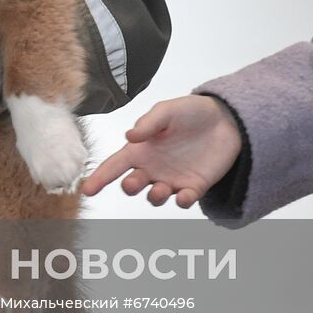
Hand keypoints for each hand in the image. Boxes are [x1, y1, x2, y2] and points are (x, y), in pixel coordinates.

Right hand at [80, 95, 242, 207]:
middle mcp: (152, 167)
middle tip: (133, 182)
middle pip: (132, 185)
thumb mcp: (167, 110)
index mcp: (140, 149)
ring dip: (154, 197)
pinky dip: (183, 201)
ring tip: (160, 190)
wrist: (225, 119)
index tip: (87, 189)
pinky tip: (185, 195)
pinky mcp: (194, 186)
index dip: (99, 177)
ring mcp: (172, 179)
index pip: (114, 166)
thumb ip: (148, 123)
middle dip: (129, 187)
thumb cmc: (190, 112)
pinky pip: (184, 201)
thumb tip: (129, 137)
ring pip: (155, 197)